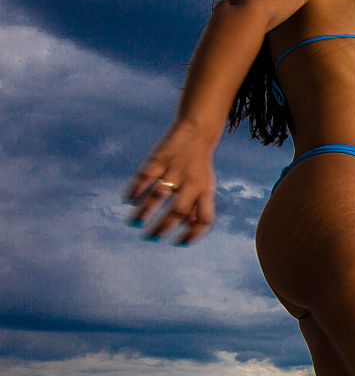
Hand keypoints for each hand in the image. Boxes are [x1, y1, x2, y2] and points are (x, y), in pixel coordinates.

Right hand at [123, 122, 216, 244]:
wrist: (197, 132)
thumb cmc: (199, 168)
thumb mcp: (205, 186)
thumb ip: (198, 207)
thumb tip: (188, 229)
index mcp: (205, 191)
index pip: (204, 219)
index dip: (193, 234)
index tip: (178, 243)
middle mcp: (191, 182)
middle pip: (177, 211)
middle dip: (162, 227)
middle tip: (150, 238)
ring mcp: (175, 170)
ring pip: (158, 194)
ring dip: (144, 211)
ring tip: (134, 224)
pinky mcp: (159, 158)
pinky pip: (144, 176)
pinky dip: (135, 189)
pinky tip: (128, 200)